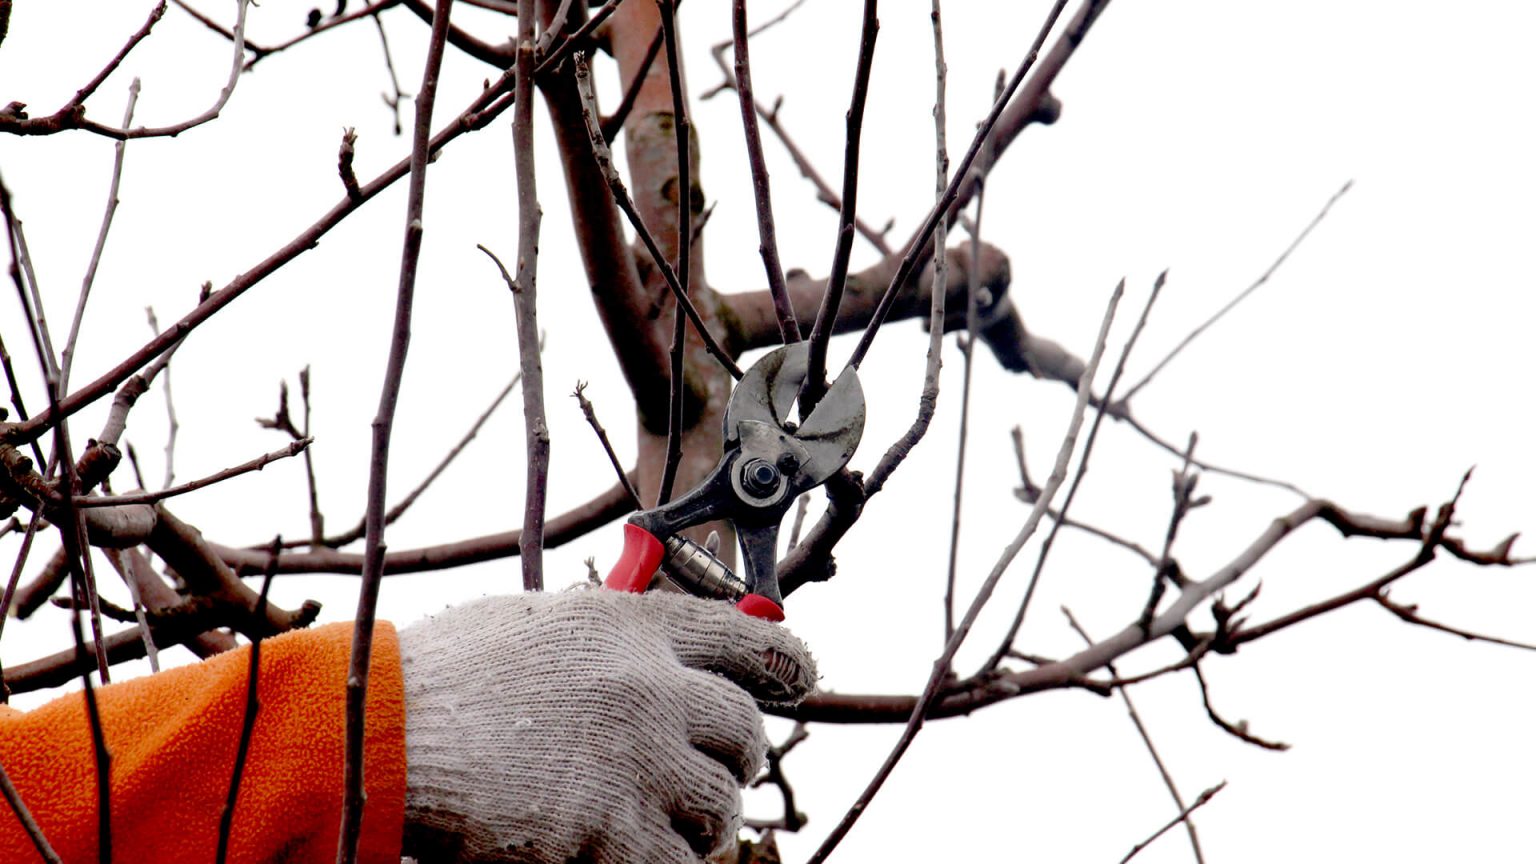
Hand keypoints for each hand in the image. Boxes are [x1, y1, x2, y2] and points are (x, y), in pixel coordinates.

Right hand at [396, 588, 816, 862]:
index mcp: (634, 627)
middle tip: (715, 772)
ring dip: (704, 819)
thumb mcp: (540, 624)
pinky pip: (676, 862)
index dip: (787, 663)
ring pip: (721, 804)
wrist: (387, 732)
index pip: (751, 637)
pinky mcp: (610, 828)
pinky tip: (638, 852)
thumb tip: (658, 655)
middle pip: (745, 732)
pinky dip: (667, 862)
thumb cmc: (447, 674)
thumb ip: (610, 636)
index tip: (799, 679)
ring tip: (675, 821)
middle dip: (736, 759)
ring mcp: (636, 760)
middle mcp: (650, 687)